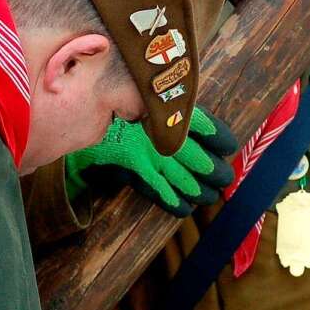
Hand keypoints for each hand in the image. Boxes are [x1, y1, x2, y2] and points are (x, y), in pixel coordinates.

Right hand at [66, 107, 236, 216]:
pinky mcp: (132, 164)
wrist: (80, 110)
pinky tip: (185, 208)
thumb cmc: (119, 108)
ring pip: (182, 176)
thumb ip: (168, 115)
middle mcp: (160, 129)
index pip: (204, 124)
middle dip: (214, 171)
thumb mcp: (146, 102)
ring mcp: (146, 148)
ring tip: (210, 197)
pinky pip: (158, 188)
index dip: (220, 137)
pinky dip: (173, 201)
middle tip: (224, 179)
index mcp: (167, 109)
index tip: (229, 147)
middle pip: (198, 156)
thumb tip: (198, 134)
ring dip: (199, 190)